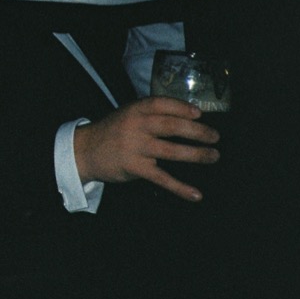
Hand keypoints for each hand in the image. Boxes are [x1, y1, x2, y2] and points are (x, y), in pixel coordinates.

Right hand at [73, 96, 219, 201]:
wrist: (84, 150)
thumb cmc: (113, 132)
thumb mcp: (128, 115)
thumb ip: (152, 115)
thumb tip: (188, 118)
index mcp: (135, 110)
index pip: (162, 104)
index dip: (183, 108)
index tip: (199, 114)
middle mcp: (135, 126)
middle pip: (172, 126)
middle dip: (198, 132)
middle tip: (215, 137)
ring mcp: (135, 147)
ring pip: (171, 151)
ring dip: (196, 155)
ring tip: (213, 156)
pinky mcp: (134, 168)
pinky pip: (162, 178)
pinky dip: (180, 188)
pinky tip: (196, 194)